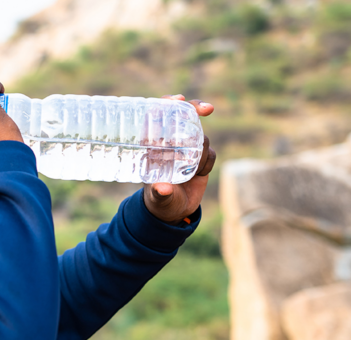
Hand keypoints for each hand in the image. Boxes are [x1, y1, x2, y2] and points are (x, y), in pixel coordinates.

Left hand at [143, 95, 215, 224]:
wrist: (173, 213)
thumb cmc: (159, 203)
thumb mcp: (158, 198)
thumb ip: (160, 193)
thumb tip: (161, 188)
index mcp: (154, 148)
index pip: (158, 119)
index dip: (167, 105)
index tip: (179, 100)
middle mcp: (170, 145)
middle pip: (183, 118)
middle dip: (195, 109)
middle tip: (206, 109)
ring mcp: (186, 150)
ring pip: (201, 137)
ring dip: (202, 152)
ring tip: (193, 171)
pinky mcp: (200, 158)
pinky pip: (211, 153)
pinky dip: (208, 162)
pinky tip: (199, 174)